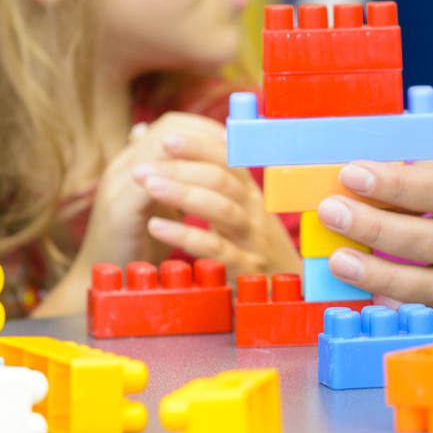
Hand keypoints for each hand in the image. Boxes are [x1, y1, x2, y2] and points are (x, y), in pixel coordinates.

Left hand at [76, 112, 299, 279]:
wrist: (290, 296)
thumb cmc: (252, 249)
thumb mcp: (237, 212)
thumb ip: (208, 181)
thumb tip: (161, 137)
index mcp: (251, 195)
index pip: (228, 159)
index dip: (198, 146)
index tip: (165, 137)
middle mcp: (256, 212)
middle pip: (223, 179)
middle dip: (182, 167)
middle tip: (142, 165)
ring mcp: (254, 241)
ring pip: (222, 209)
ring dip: (183, 194)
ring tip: (148, 185)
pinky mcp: (247, 271)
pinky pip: (217, 249)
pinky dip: (185, 236)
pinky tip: (156, 226)